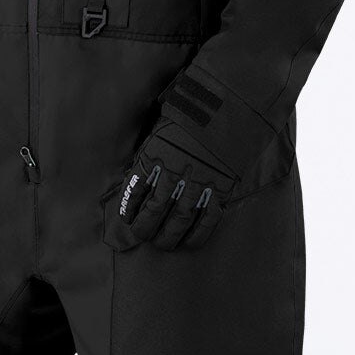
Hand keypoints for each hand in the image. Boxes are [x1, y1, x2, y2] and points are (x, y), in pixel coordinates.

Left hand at [104, 123, 233, 252]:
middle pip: (155, 211)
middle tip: (142, 236)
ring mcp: (199, 182)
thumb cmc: (188, 122)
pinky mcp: (220, 188)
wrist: (226, 111)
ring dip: (168, 236)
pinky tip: (188, 242)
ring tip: (162, 243)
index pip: (136, 190)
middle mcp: (175, 172)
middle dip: (145, 228)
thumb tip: (137, 182)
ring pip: (179, 219)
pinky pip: (207, 219)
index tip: (127, 219)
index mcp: (156, 156)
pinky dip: (197, 235)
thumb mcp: (159, 133)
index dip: (129, 209)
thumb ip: (149, 158)